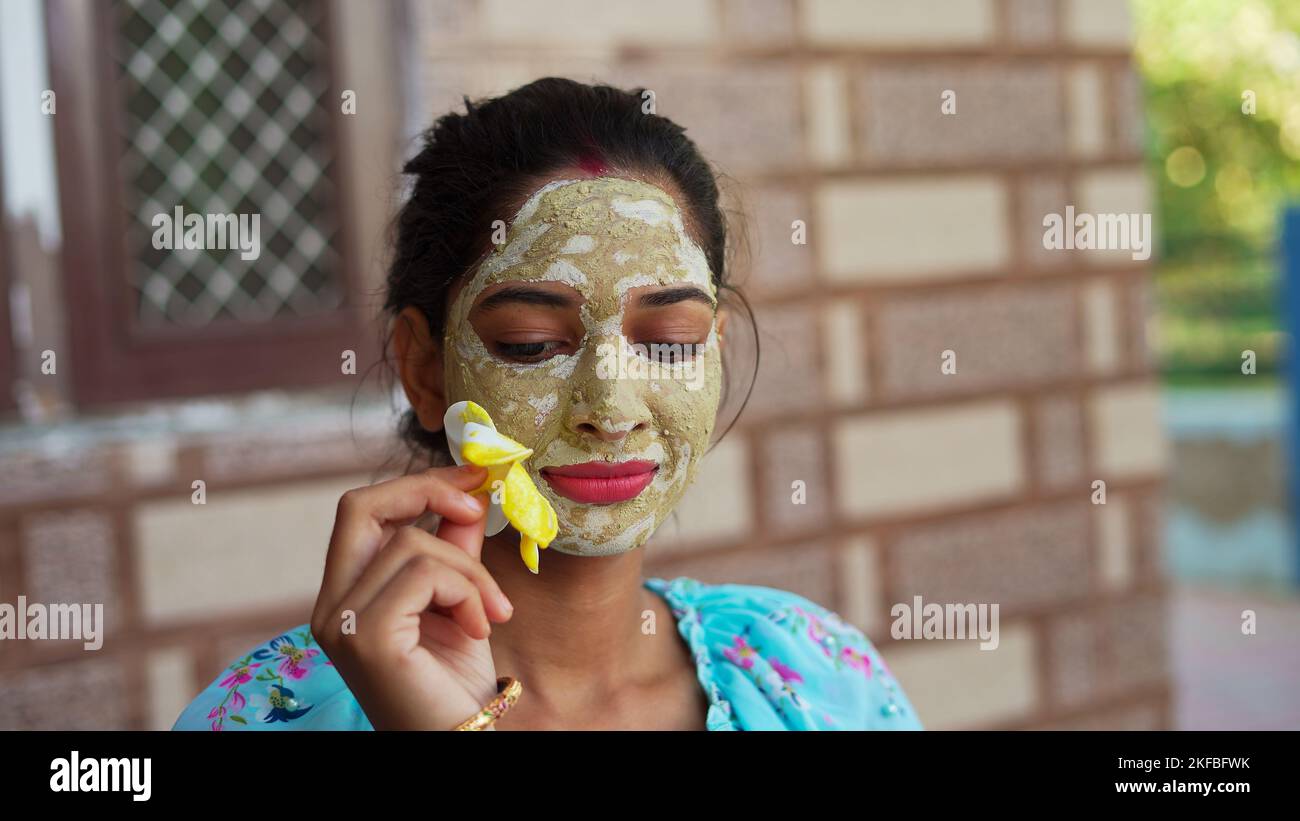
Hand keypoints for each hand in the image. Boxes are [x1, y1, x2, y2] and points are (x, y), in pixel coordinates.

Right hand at [310, 464, 513, 729]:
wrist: (461, 739)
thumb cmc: (454, 681)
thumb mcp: (458, 598)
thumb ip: (454, 546)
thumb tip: (469, 490)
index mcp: (345, 592)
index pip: (364, 511)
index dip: (419, 485)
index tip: (472, 480)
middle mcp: (329, 605)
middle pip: (359, 506)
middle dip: (426, 491)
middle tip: (478, 506)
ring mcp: (340, 622)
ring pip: (411, 543)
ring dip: (469, 571)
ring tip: (492, 611)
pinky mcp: (364, 637)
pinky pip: (424, 575)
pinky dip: (466, 591)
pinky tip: (479, 627)